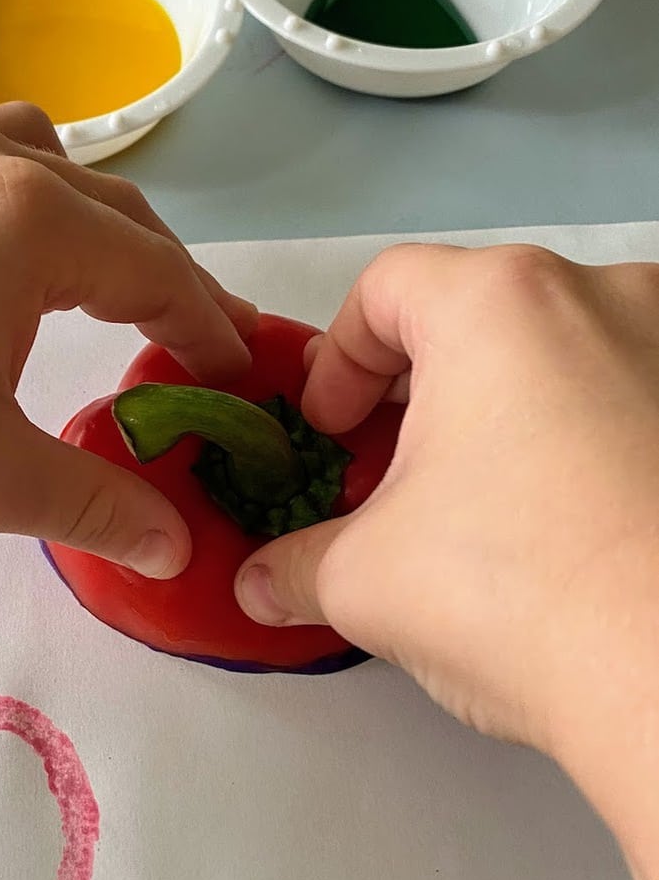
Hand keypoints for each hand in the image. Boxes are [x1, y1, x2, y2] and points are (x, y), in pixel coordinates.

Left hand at [0, 103, 254, 577]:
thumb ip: (91, 505)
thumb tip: (175, 546)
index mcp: (31, 226)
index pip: (157, 272)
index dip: (207, 326)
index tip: (235, 372)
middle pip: (113, 211)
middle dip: (160, 278)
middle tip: (181, 342)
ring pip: (42, 161)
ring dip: (85, 222)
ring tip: (86, 286)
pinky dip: (12, 198)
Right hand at [231, 244, 658, 879]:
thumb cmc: (515, 592)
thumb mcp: (364, 582)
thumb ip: (293, 567)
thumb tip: (257, 586)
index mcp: (500, 303)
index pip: (386, 287)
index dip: (335, 361)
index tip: (329, 432)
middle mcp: (608, 296)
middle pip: (475, 318)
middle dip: (415, 396)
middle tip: (388, 476)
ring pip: (558, 358)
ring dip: (499, 417)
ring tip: (476, 509)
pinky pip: (626, 400)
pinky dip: (577, 442)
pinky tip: (564, 528)